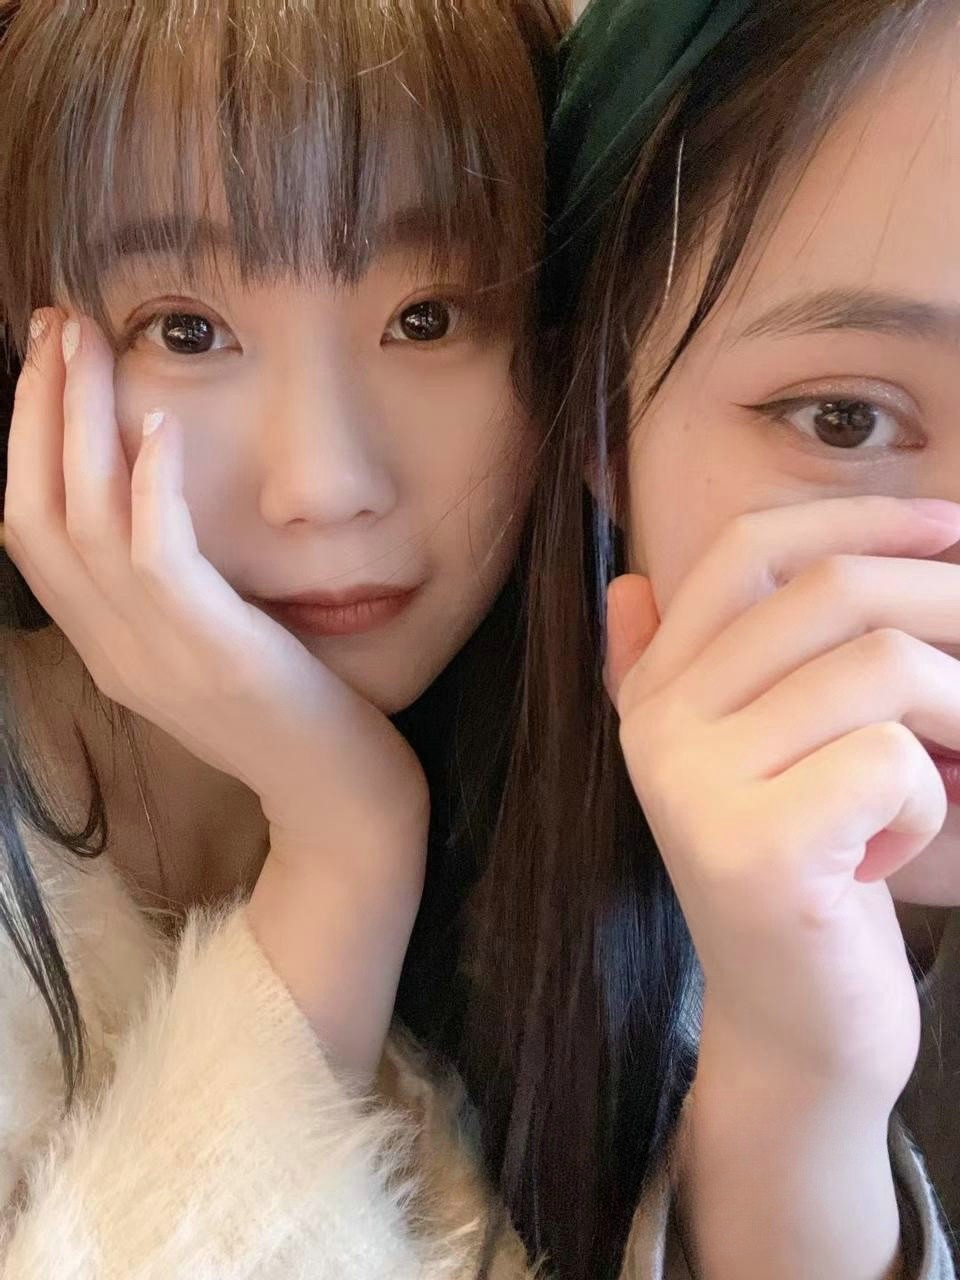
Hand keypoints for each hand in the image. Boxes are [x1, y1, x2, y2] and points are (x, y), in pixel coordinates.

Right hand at [6, 311, 428, 1073]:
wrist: (341, 804)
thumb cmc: (294, 715)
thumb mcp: (214, 648)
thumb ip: (177, 592)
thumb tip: (162, 501)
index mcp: (108, 647)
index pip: (31, 531)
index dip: (25, 440)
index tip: (48, 358)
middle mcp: (113, 651)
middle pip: (35, 515)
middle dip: (36, 409)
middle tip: (55, 321)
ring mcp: (156, 659)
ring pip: (83, 523)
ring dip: (79, 422)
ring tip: (89, 341)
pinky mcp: (216, 656)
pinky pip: (160, 558)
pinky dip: (152, 483)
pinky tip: (166, 419)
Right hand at [606, 495, 959, 1100]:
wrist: (795, 1030)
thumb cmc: (806, 876)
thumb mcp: (752, 761)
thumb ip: (685, 672)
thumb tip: (627, 584)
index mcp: (657, 692)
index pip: (750, 550)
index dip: (857, 518)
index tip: (950, 529)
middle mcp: (658, 727)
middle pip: (832, 590)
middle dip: (949, 606)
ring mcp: (696, 785)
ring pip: (881, 668)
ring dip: (952, 720)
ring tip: (938, 778)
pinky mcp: (758, 848)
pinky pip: (893, 759)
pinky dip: (929, 802)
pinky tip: (893, 854)